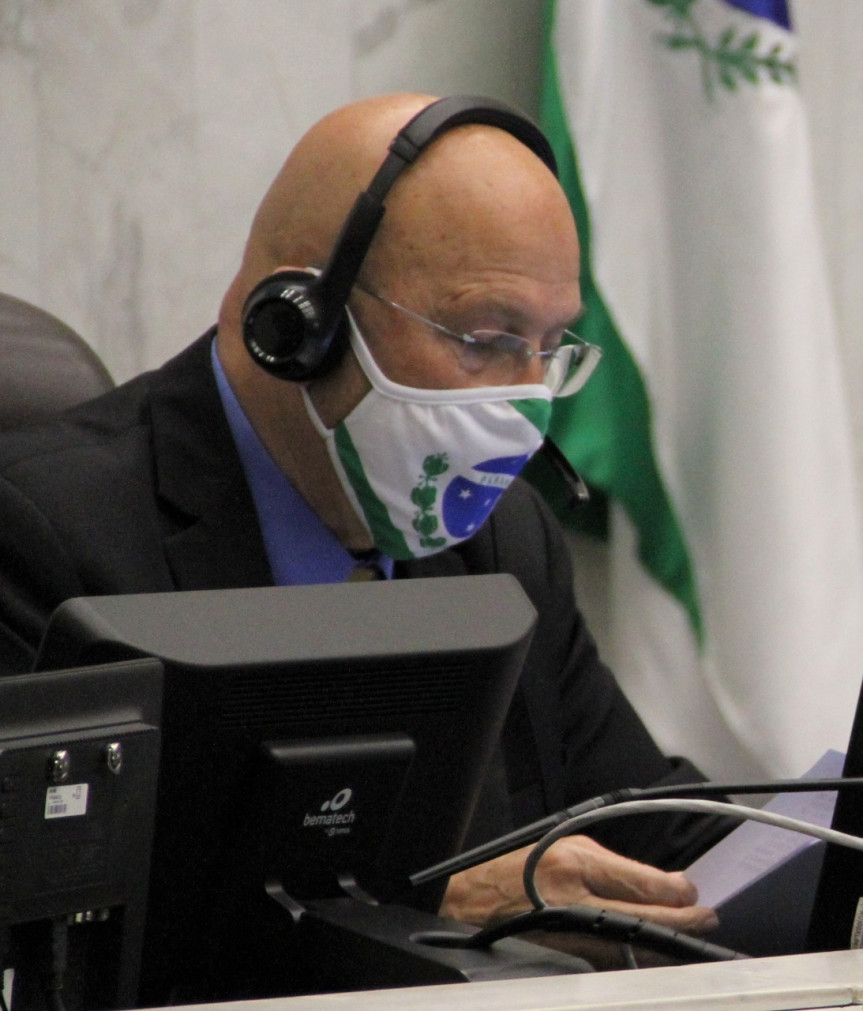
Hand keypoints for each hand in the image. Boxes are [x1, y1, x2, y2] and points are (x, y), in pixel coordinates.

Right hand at [438, 834, 717, 934]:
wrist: (474, 902)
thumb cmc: (518, 870)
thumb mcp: (564, 848)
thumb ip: (612, 866)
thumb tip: (662, 884)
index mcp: (575, 864)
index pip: (642, 883)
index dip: (676, 891)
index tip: (694, 891)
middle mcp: (576, 901)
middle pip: (648, 919)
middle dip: (684, 921)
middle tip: (706, 918)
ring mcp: (574, 935)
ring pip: (636, 946)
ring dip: (666, 941)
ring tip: (689, 933)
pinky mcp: (569, 958)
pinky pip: (615, 958)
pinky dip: (637, 953)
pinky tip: (653, 948)